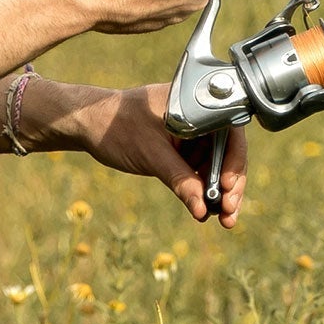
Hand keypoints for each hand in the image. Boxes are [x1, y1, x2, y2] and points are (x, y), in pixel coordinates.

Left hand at [50, 82, 248, 226]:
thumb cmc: (117, 127)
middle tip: (229, 213)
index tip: (226, 187)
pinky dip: (204, 189)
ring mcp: (194, 134)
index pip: (230, 133)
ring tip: (223, 219)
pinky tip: (206, 210)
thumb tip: (203, 210)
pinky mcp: (185, 149)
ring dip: (221, 192)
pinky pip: (201, 170)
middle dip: (231, 185)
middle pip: (229, 152)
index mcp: (198, 104)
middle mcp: (201, 117)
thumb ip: (180, 181)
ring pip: (217, 165)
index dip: (234, 162)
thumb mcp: (151, 156)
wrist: (89, 124)